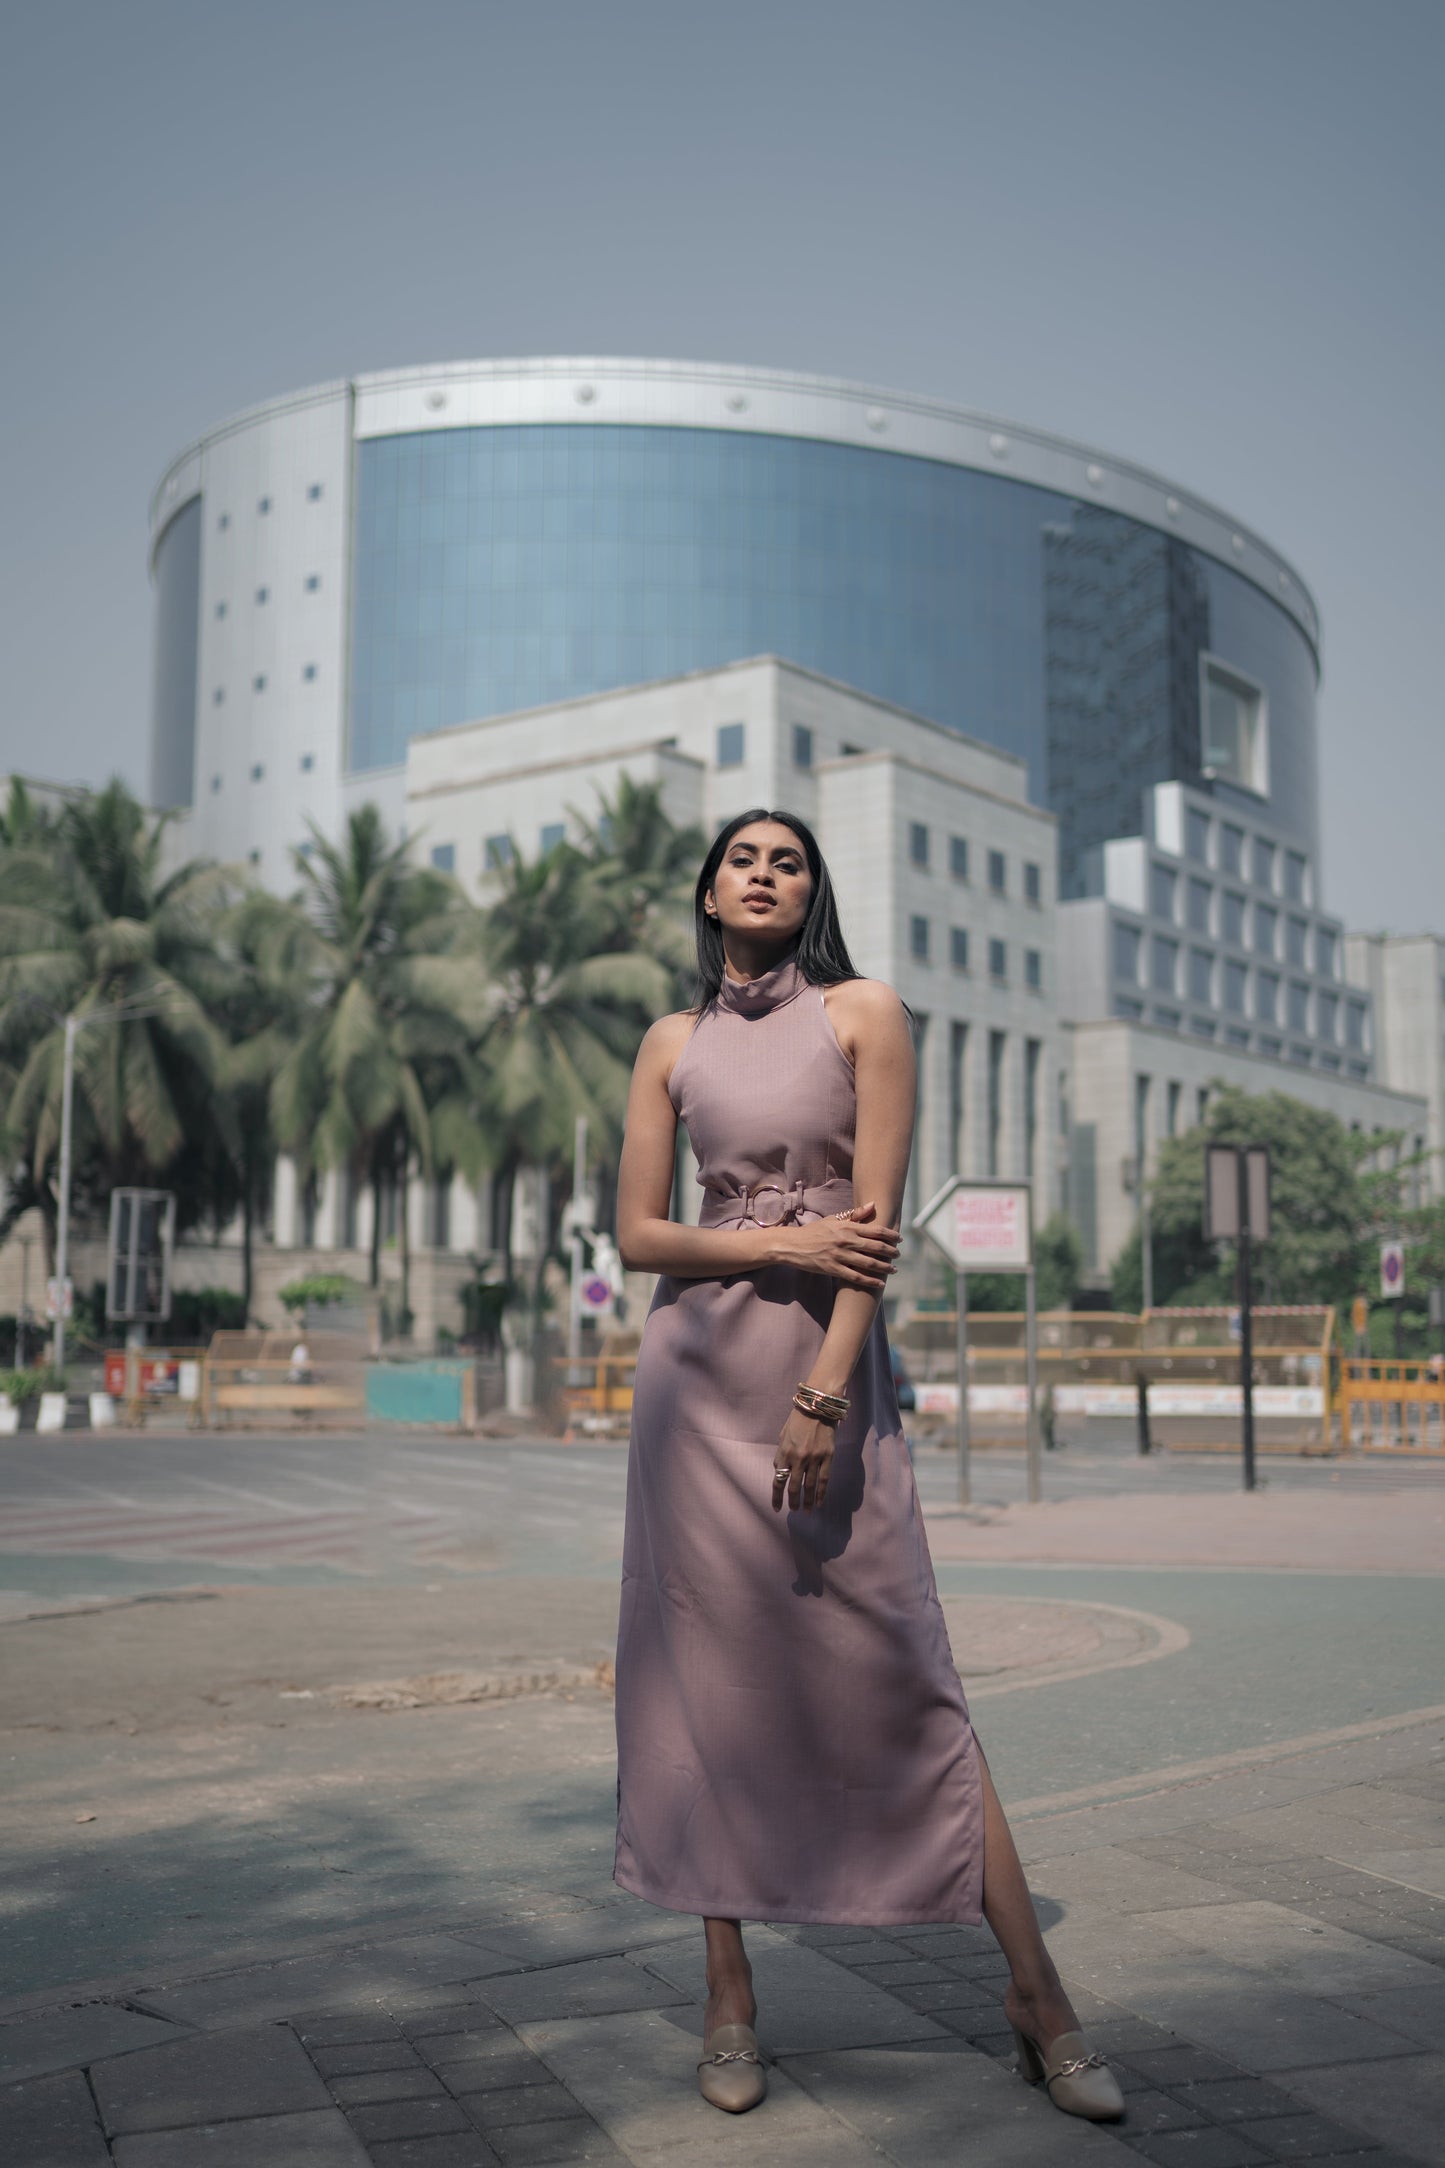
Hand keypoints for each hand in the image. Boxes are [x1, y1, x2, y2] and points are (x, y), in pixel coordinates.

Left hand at [771, 1405, 834, 1513]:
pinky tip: (819, 1502)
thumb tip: (780, 1471)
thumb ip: (781, 1455)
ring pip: (809, 1486)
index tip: (777, 1508)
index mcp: (785, 1452)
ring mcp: (814, 1459)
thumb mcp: (783, 1435)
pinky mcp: (828, 1457)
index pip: (778, 1480)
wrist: (818, 1406)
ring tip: (806, 1511)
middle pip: (794, 1487)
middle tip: (794, 1511)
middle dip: (793, 1502)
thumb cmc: (798, 1419)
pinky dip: (821, 1493)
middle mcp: (798, 1458)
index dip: (777, 1497)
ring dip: (807, 1501)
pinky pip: (824, 1480)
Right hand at [780, 1201, 899, 1290]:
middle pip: (876, 1247)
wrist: (792, 1245)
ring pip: (868, 1263)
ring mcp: (839, 1255)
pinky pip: (856, 1277)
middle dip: (891, 1252)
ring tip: (893, 1269)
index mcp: (847, 1227)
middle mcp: (845, 1240)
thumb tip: (873, 1204)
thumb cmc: (814, 1231)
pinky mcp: (833, 1269)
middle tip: (899, 1255)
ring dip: (884, 1267)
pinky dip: (870, 1281)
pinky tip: (880, 1283)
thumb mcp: (833, 1219)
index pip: (876, 1230)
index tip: (900, 1239)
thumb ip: (854, 1214)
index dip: (891, 1235)